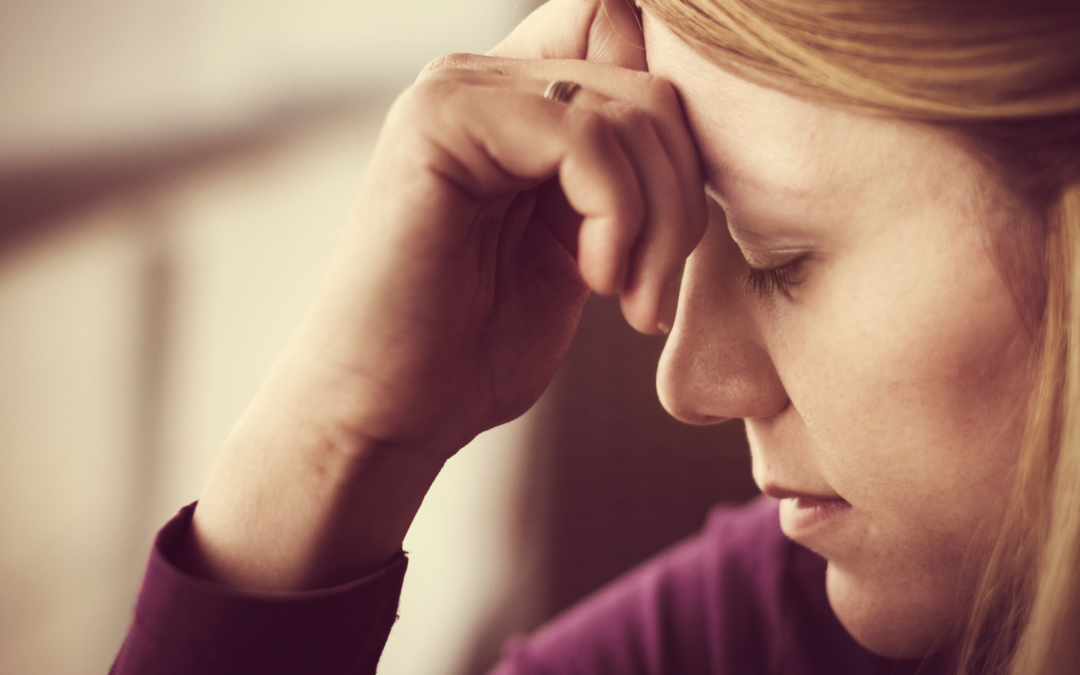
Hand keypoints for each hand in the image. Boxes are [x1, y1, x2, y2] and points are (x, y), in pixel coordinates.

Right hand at [188, 0, 704, 591]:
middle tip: (656, 290)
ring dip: (659, 222)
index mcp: (515, 102)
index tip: (673, 230)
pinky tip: (594, 282)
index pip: (628, 35)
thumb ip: (620, 177)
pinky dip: (617, 218)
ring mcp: (457, 91)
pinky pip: (585, 139)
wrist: (387, 413)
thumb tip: (690, 120)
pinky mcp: (441, 121)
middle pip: (651, 79)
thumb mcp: (578, 250)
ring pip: (630, 110)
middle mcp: (483, 79)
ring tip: (632, 301)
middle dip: (683, 194)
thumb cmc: (476, 349)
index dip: (680, 125)